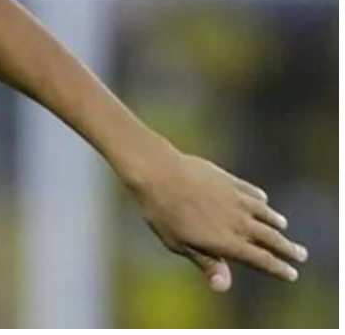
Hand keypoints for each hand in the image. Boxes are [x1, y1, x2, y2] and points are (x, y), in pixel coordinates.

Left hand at [131, 152, 307, 291]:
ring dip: (276, 223)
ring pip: (266, 214)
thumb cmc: (163, 213)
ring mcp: (237, 199)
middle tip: (300, 255)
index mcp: (226, 241)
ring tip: (282, 227)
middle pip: (271, 238)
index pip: (261, 260)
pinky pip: (254, 193)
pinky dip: (261, 201)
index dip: (278, 268)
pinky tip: (262, 201)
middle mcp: (238, 221)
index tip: (291, 274)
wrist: (160, 173)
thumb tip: (224, 286)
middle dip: (288, 249)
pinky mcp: (231, 181)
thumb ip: (206, 262)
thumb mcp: (179, 244)